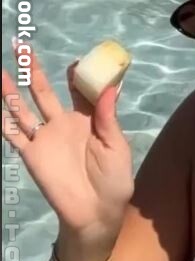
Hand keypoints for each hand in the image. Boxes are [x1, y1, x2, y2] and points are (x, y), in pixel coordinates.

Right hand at [2, 41, 133, 244]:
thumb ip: (108, 118)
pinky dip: (2, 118)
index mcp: (88, 121)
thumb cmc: (114, 182)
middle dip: (33, 69)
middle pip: (44, 91)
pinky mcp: (31, 154)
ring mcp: (45, 138)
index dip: (77, 76)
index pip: (80, 92)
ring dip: (10, 88)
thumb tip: (111, 86)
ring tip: (1, 67)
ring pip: (23, 107)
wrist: (96, 214)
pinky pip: (12, 134)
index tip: (77, 61)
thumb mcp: (117, 148)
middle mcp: (63, 124)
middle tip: (21, 45)